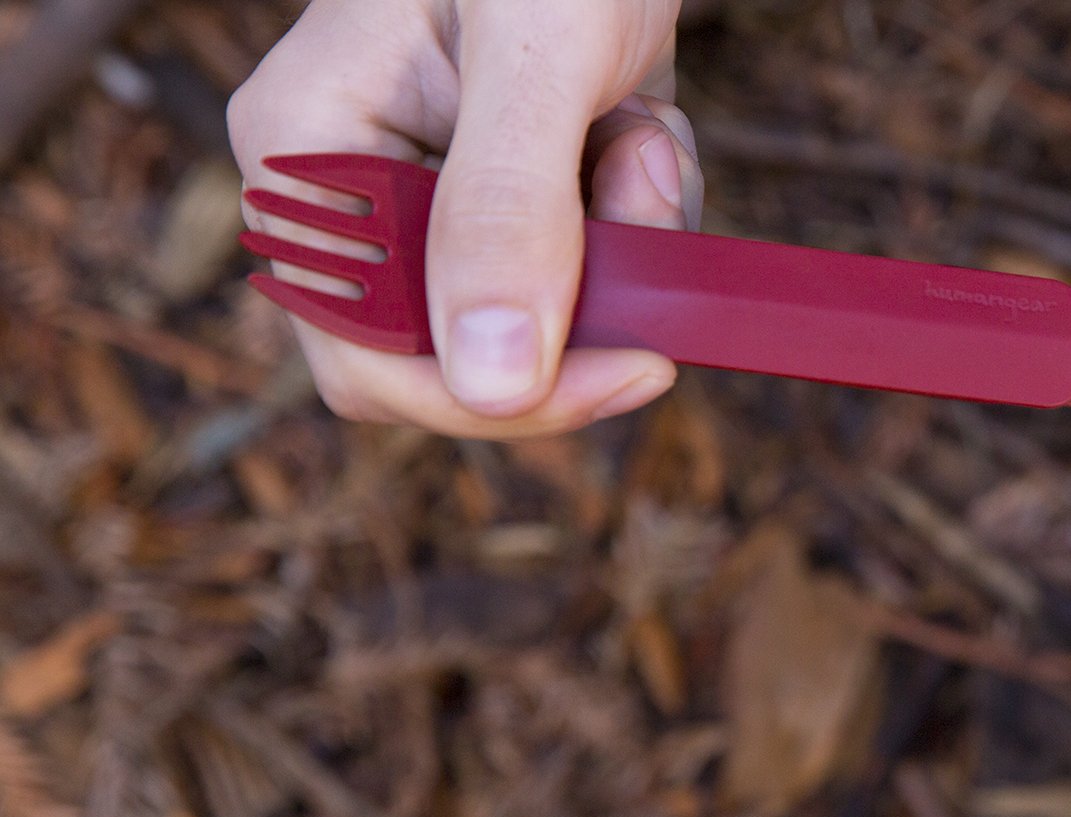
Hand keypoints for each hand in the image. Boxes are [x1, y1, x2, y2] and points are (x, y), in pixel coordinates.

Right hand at [228, 0, 699, 437]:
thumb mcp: (535, 56)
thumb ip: (506, 210)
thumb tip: (495, 384)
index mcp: (308, 155)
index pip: (371, 360)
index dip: (499, 393)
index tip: (639, 367)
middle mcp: (356, 189)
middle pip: (459, 356)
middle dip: (578, 305)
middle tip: (649, 208)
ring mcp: (437, 190)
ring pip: (543, 313)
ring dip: (624, 244)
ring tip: (641, 132)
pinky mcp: (518, 184)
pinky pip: (587, 263)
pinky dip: (641, 211)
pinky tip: (643, 124)